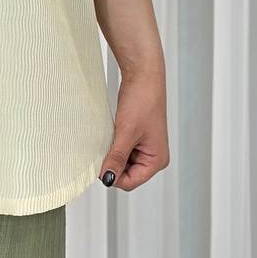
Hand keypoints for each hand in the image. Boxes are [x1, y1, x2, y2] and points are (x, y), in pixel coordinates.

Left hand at [98, 67, 169, 191]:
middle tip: (106, 145)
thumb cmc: (142, 100)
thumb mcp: (126, 132)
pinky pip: (121, 149)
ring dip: (113, 152)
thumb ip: (117, 158)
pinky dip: (114, 144)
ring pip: (122, 161)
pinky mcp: (137, 137)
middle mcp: (153, 156)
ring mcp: (145, 147)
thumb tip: (106, 178)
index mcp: (157, 160)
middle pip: (126, 173)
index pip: (130, 182)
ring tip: (112, 135)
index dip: (113, 175)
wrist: (143, 75)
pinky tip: (112, 132)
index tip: (99, 163)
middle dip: (113, 162)